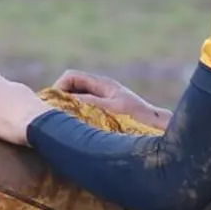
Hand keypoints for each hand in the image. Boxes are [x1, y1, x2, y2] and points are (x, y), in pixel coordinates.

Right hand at [50, 70, 165, 124]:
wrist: (158, 127)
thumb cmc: (137, 117)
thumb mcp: (110, 108)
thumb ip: (88, 102)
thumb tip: (65, 101)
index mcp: (101, 84)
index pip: (70, 77)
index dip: (58, 88)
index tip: (52, 105)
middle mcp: (101, 90)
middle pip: (71, 88)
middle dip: (60, 100)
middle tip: (52, 117)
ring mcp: (104, 101)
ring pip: (77, 101)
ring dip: (68, 110)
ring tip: (62, 126)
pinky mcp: (106, 114)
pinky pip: (85, 112)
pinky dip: (77, 118)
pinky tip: (76, 132)